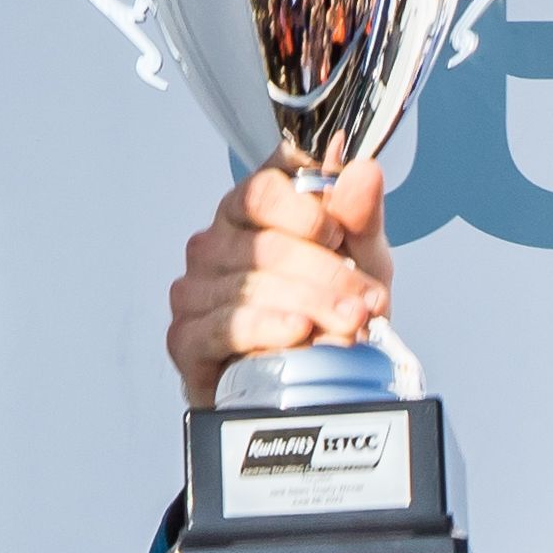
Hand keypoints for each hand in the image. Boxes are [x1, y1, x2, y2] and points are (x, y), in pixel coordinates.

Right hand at [167, 154, 392, 406]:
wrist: (311, 382)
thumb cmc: (328, 311)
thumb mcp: (360, 260)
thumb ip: (360, 216)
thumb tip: (363, 169)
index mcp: (249, 212)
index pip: (264, 189)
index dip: (306, 210)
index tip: (339, 234)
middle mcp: (215, 244)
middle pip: (266, 246)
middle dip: (327, 275)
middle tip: (366, 300)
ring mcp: (195, 289)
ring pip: (253, 287)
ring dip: (312, 307)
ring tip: (352, 325)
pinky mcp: (187, 337)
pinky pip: (226, 327)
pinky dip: (269, 329)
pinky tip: (299, 332)